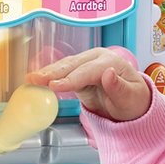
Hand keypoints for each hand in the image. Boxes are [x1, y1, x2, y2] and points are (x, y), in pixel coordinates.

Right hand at [27, 47, 150, 121]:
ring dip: (47, 72)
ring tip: (30, 79)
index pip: (88, 70)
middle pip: (73, 65)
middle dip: (53, 72)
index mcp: (111, 61)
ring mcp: (86, 64)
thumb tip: (108, 73)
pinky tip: (35, 80)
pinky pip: (61, 73)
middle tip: (35, 79)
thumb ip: (119, 87)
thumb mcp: (131, 98)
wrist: (133, 104)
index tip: (55, 87)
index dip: (71, 78)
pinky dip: (49, 76)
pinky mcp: (78, 73)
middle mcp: (97, 59)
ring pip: (64, 67)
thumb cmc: (134, 101)